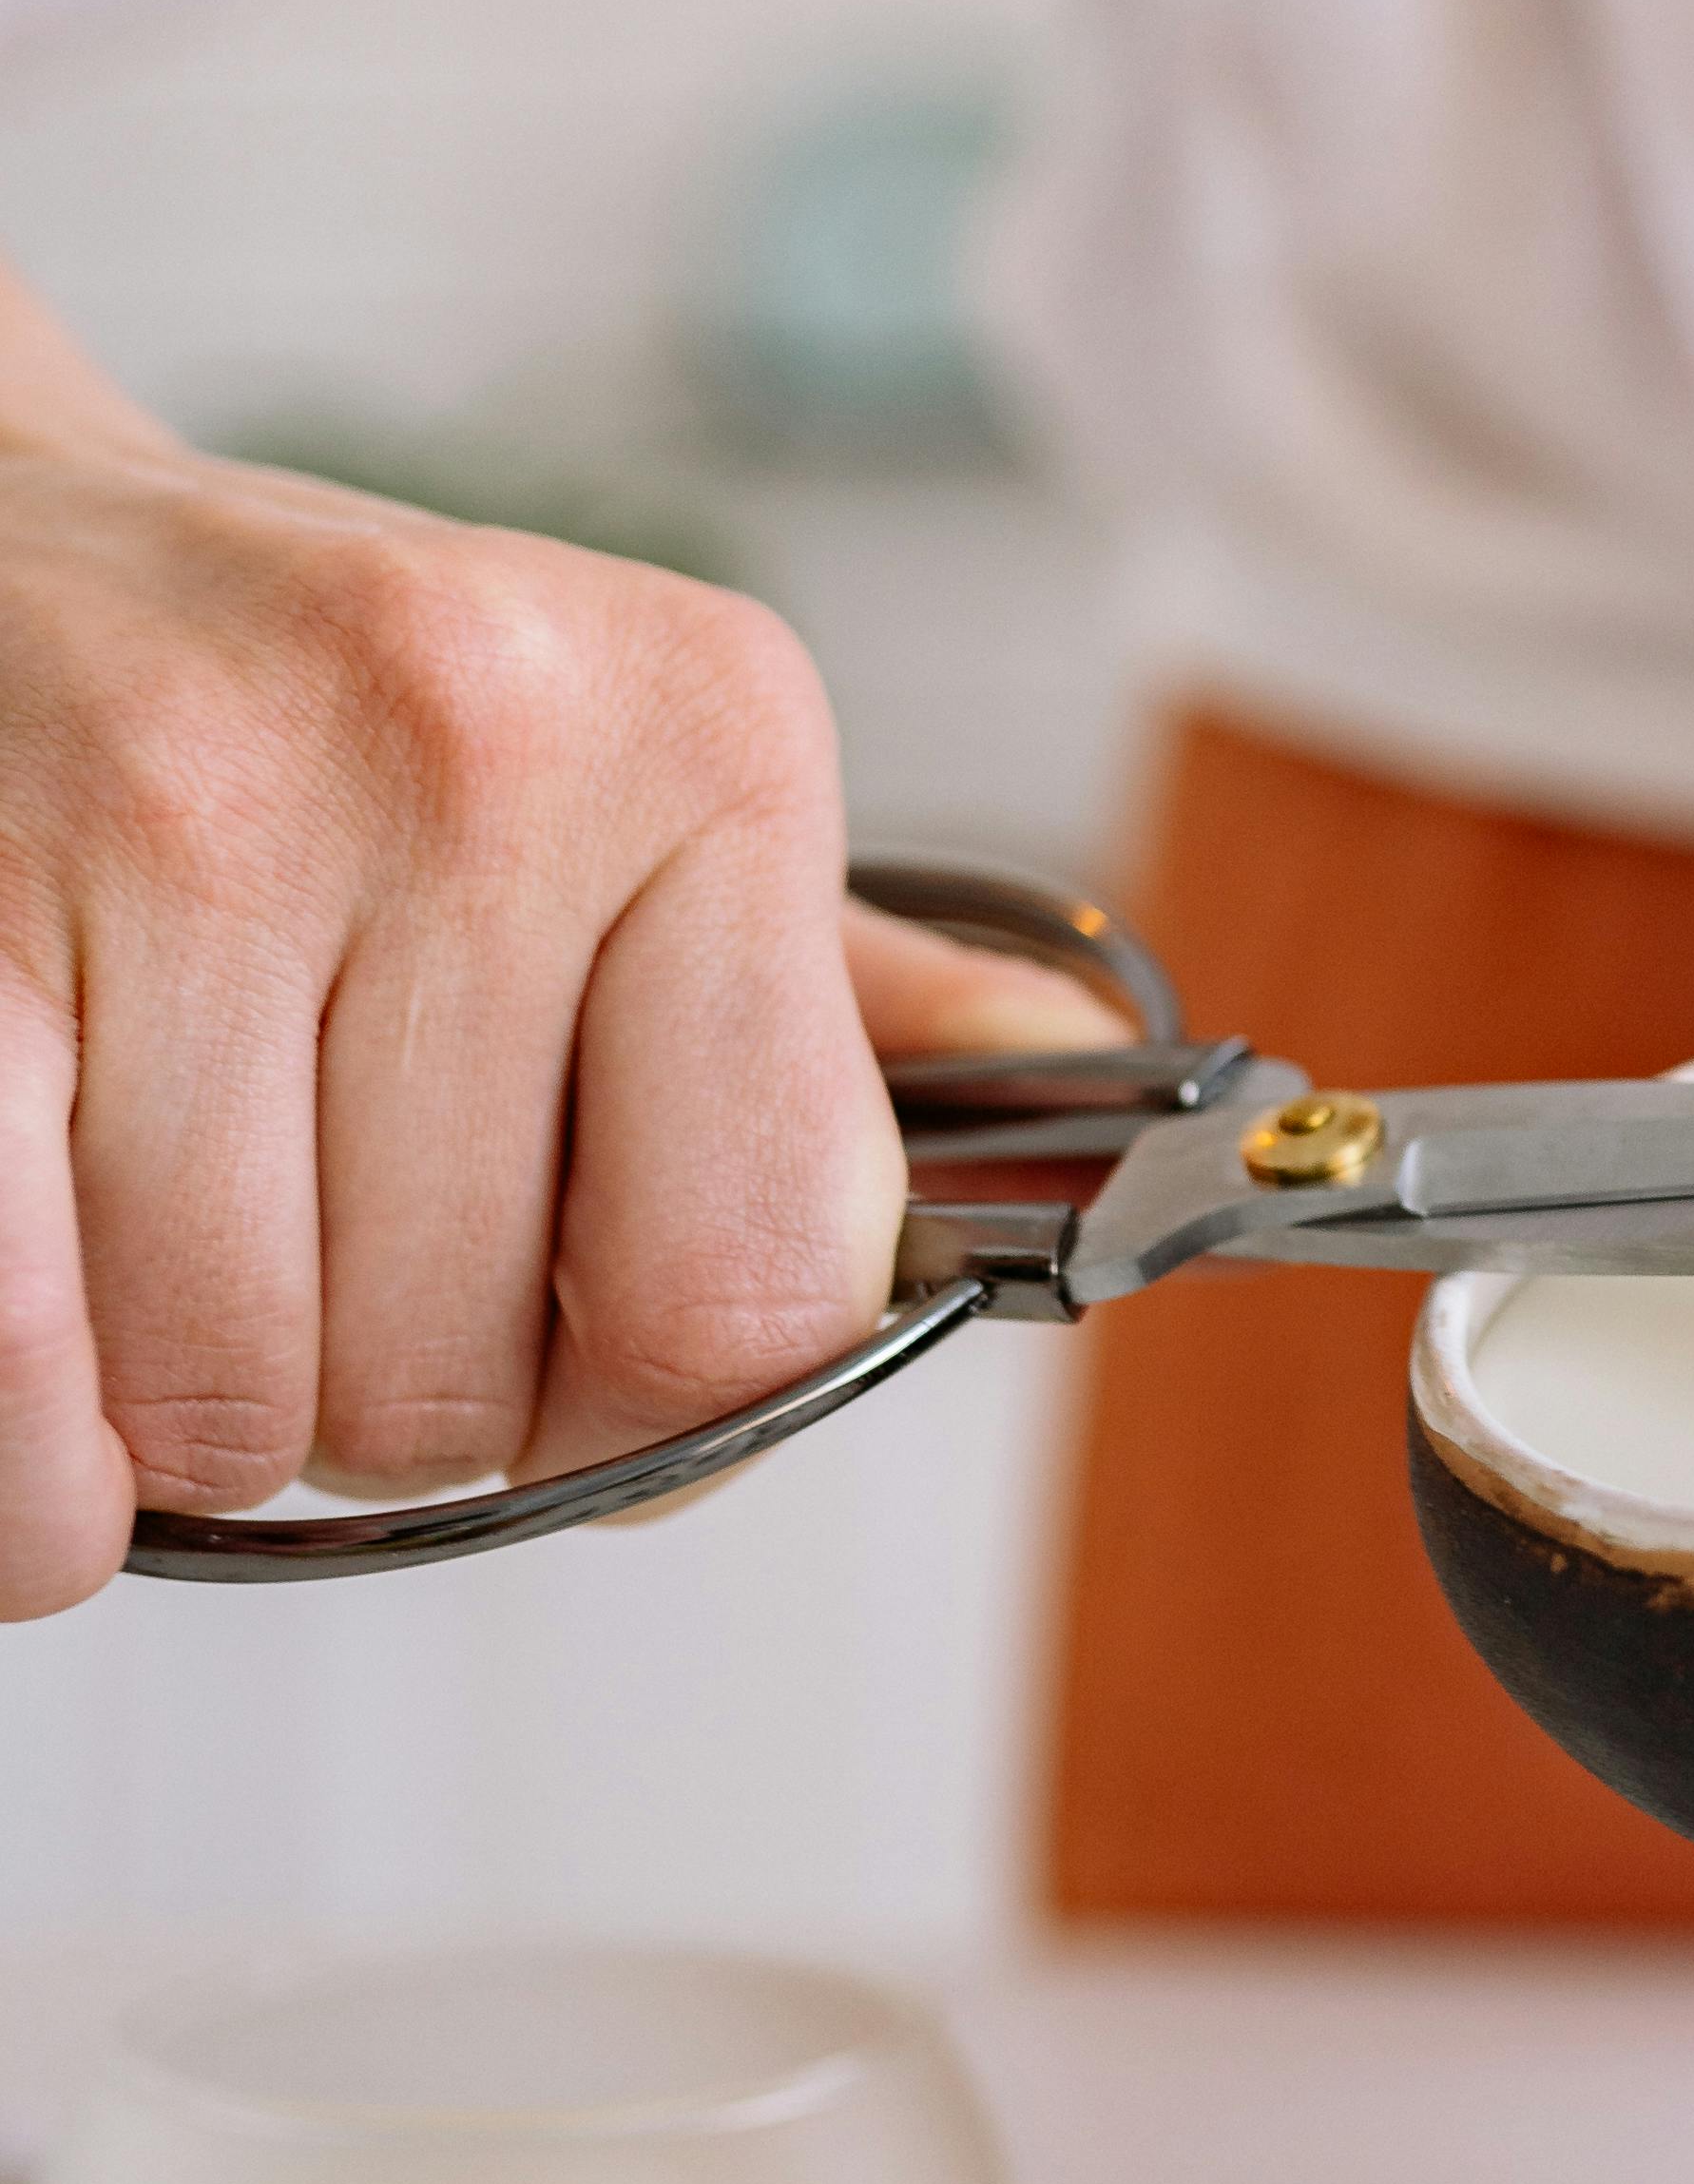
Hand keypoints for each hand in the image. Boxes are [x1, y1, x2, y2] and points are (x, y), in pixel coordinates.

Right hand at [0, 280, 1072, 1611]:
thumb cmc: (303, 716)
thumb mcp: (618, 789)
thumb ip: (831, 998)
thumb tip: (1096, 1116)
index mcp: (702, 732)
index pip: (761, 1287)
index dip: (650, 1414)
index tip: (572, 1370)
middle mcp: (475, 743)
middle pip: (467, 1383)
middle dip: (383, 1392)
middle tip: (309, 1221)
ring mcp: (196, 820)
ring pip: (236, 1407)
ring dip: (183, 1410)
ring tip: (166, 1208)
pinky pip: (26, 1394)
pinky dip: (31, 1467)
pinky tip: (46, 1354)